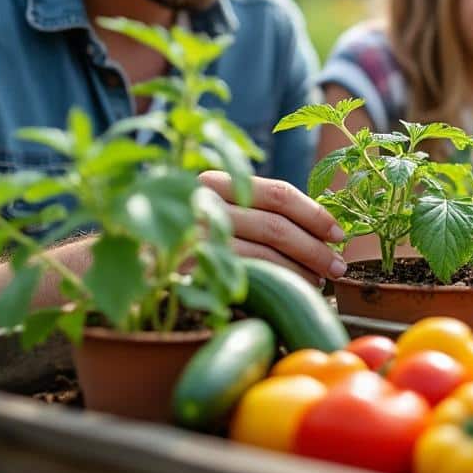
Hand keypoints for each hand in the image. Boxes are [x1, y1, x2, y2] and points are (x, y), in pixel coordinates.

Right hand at [198, 171, 346, 285]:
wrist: (134, 266)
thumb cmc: (189, 237)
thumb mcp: (220, 210)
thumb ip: (257, 210)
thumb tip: (322, 228)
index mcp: (215, 182)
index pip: (278, 193)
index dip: (314, 213)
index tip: (338, 233)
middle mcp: (203, 205)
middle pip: (277, 225)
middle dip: (315, 248)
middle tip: (338, 266)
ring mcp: (196, 239)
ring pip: (267, 253)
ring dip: (302, 270)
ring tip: (319, 281)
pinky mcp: (192, 272)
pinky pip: (248, 278)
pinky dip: (278, 285)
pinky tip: (292, 290)